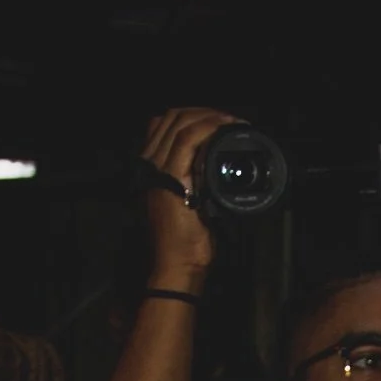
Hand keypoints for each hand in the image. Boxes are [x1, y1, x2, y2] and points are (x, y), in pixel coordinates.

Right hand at [140, 107, 240, 287]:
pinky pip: (188, 140)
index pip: (165, 125)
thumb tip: (212, 170)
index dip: (192, 116)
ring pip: (179, 123)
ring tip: (230, 122)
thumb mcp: (188, 206)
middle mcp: (149, 164)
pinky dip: (208, 129)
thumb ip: (193, 184)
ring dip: (209, 117)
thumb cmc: (184, 245)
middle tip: (229, 119)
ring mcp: (158, 169)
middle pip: (172, 118)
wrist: (176, 267)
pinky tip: (223, 129)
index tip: (217, 120)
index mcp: (152, 169)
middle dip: (204, 112)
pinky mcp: (170, 177)